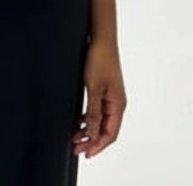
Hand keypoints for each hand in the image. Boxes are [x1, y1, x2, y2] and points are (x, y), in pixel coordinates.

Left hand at [71, 37, 125, 159]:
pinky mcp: (104, 90)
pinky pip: (97, 110)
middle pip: (105, 129)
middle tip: (75, 148)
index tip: (85, 154)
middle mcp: (116, 103)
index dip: (98, 146)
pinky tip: (78, 121)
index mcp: (118, 105)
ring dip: (88, 130)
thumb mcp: (93, 89)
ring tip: (74, 137)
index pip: (110, 134)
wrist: (101, 39)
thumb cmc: (100, 60)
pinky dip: (88, 118)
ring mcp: (110, 96)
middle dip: (91, 141)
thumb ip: (93, 113)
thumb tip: (92, 135)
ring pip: (100, 121)